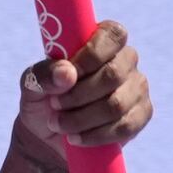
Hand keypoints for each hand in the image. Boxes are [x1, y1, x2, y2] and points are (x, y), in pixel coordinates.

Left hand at [14, 20, 151, 163]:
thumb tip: (67, 73)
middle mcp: (125, 61)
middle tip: (55, 105)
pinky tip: (77, 137)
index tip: (69, 74)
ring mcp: (137, 88)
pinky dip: (96, 136)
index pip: (113, 34)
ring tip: (60, 124)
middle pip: (113, 73)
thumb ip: (43, 74)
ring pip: (116, 104)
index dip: (92, 54)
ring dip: (82, 118)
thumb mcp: (32, 85)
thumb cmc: (43, 101)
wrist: (48, 139)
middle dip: (79, 95)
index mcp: (102, 41)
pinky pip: (125, 127)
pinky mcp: (141, 116)